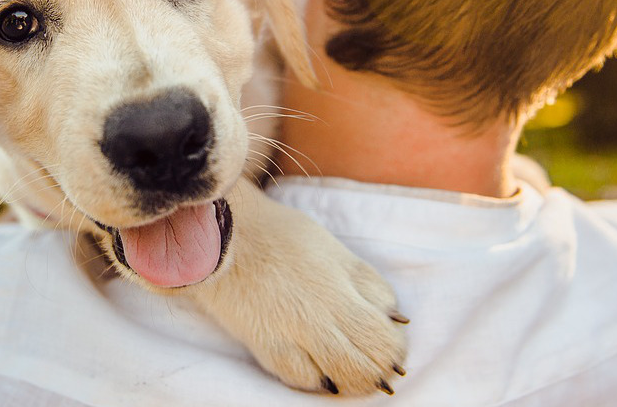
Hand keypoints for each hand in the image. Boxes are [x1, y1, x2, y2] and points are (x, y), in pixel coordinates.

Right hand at [186, 181, 408, 395]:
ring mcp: (296, 330)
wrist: (222, 235)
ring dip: (357, 380)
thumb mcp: (333, 249)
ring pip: (345, 374)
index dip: (395, 339)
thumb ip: (364, 282)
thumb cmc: (279, 236)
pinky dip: (318, 380)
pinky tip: (320, 374)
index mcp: (345, 279)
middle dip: (382, 365)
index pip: (388, 324)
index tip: (389, 341)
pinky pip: (303, 378)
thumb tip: (394, 317)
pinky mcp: (267, 344)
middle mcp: (325, 308)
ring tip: (354, 376)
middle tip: (380, 368)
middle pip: (374, 354)